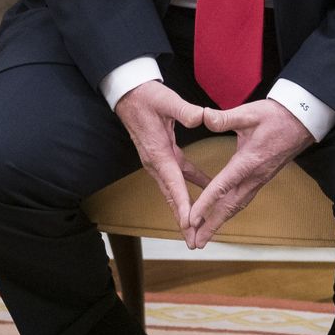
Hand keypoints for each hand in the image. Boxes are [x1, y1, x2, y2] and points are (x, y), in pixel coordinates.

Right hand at [113, 81, 209, 228]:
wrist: (129, 93)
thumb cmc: (146, 96)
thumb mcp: (167, 100)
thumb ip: (185, 111)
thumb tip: (202, 118)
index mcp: (158, 152)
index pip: (173, 182)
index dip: (183, 203)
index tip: (190, 222)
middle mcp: (155, 162)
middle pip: (171, 196)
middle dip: (182, 219)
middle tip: (193, 241)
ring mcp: (157, 161)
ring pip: (173, 190)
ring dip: (184, 209)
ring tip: (196, 229)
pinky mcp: (162, 155)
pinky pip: (178, 176)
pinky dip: (189, 187)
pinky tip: (205, 191)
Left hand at [184, 100, 313, 248]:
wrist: (304, 122)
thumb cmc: (277, 116)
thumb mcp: (250, 113)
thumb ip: (225, 118)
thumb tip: (203, 116)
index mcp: (248, 161)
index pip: (222, 186)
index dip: (206, 203)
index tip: (192, 218)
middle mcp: (254, 176)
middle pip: (229, 206)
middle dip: (211, 225)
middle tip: (195, 242)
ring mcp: (259, 180)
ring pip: (237, 206)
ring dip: (220, 222)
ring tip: (204, 236)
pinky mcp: (261, 178)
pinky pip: (243, 199)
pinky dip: (229, 211)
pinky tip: (220, 215)